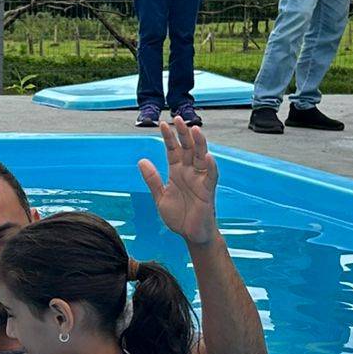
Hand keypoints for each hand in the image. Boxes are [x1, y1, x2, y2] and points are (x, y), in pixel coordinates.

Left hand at [138, 118, 219, 247]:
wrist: (191, 234)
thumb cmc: (178, 216)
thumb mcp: (160, 196)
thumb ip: (152, 179)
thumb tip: (141, 161)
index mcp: (177, 172)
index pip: (173, 150)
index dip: (168, 137)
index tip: (162, 124)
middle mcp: (190, 172)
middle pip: (187, 148)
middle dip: (183, 134)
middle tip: (178, 118)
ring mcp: (200, 179)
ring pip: (201, 156)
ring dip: (199, 143)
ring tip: (194, 130)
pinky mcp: (208, 190)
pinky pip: (211, 175)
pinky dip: (210, 165)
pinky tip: (207, 156)